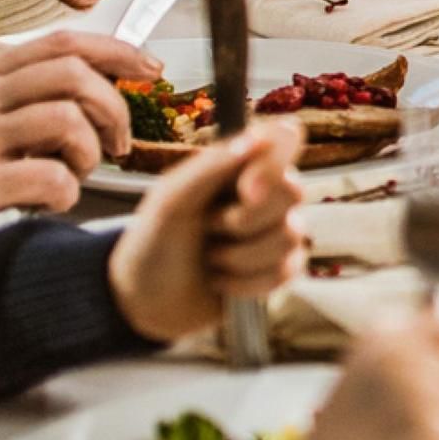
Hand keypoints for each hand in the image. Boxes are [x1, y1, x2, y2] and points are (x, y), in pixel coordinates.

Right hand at [0, 29, 157, 226]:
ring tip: (73, 174)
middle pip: (73, 74)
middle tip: (117, 143)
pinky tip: (48, 202)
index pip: (62, 43)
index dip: (116, 51)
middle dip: (114, 107)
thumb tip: (101, 88)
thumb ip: (27, 99)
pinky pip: (53, 177)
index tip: (148, 68)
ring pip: (68, 120)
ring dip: (88, 153)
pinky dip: (66, 193)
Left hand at [105, 119, 305, 342]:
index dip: (275, 164)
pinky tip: (221, 282)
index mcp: (238, 165)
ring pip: (290, 237)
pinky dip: (247, 282)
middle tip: (208, 229)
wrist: (144, 301)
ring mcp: (275, 232)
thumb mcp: (170, 201)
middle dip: (245, 221)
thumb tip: (258, 138)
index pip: (285, 138)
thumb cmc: (152, 242)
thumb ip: (211, 167)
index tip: (245, 191)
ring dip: (239, 256)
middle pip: (294, 192)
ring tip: (209, 259)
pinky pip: (287, 271)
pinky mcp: (279, 269)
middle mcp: (264, 193)